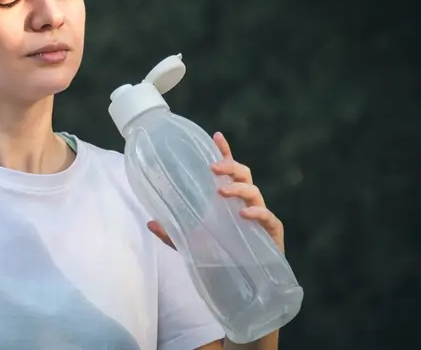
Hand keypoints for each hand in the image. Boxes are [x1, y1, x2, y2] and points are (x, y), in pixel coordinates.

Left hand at [148, 132, 284, 252]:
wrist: (240, 284)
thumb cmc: (219, 257)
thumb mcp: (189, 244)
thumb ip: (171, 232)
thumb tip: (149, 221)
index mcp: (228, 200)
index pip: (228, 170)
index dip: (224, 152)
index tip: (216, 135)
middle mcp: (245, 203)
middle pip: (243, 174)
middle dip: (230, 166)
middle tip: (212, 168)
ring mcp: (260, 216)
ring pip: (254, 191)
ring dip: (238, 188)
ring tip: (221, 191)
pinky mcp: (271, 233)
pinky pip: (268, 217)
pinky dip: (256, 212)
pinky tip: (243, 213)